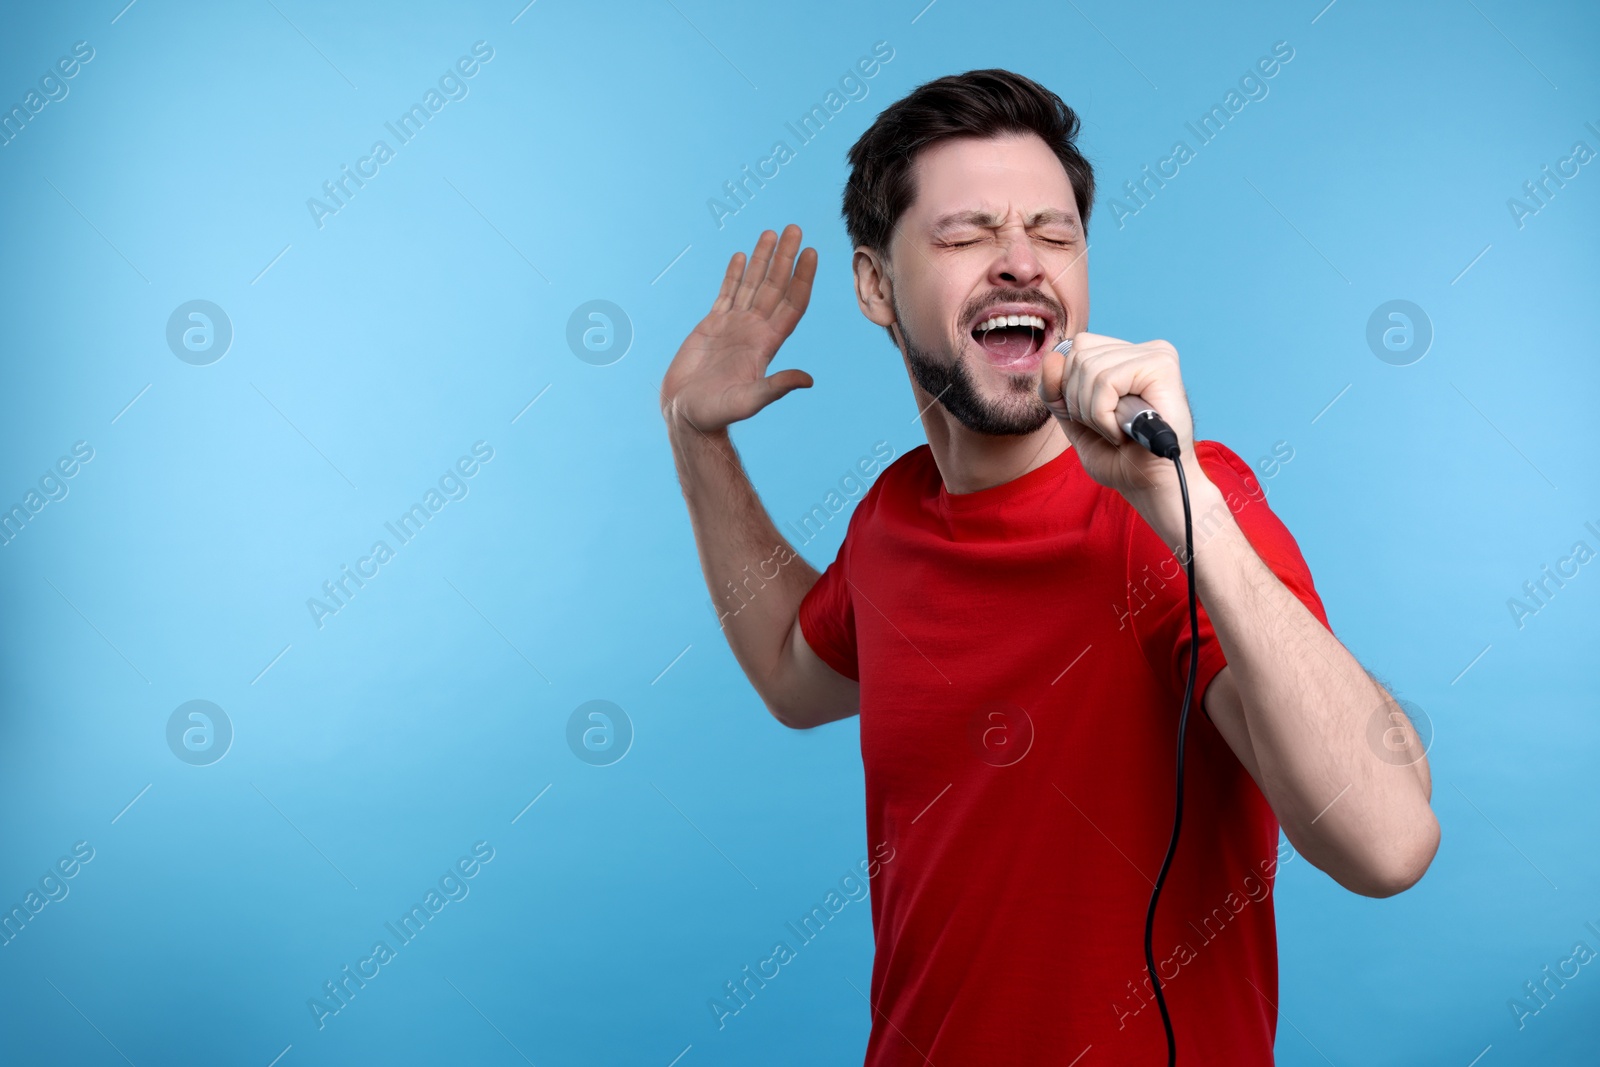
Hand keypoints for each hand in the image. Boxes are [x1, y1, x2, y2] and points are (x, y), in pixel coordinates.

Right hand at [661, 225, 817, 434]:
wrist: (687, 414)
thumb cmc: (716, 413)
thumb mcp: (749, 401)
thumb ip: (776, 387)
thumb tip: (808, 380)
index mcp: (766, 343)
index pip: (791, 303)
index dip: (802, 278)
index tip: (811, 252)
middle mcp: (754, 330)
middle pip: (775, 286)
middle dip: (785, 257)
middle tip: (795, 228)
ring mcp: (734, 326)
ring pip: (752, 284)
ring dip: (763, 258)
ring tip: (772, 232)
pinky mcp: (712, 325)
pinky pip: (727, 293)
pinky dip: (734, 274)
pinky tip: (742, 256)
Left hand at [1037, 331, 1198, 504]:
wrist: (1149, 483)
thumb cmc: (1117, 455)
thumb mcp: (1071, 417)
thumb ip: (1055, 388)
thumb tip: (1051, 358)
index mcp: (1124, 355)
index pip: (1075, 348)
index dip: (1068, 386)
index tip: (1089, 417)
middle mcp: (1142, 349)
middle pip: (1079, 356)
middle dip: (1079, 403)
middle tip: (1106, 428)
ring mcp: (1156, 354)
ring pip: (1090, 369)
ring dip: (1093, 414)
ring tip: (1116, 431)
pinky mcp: (1162, 366)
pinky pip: (1106, 382)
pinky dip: (1104, 416)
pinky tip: (1123, 432)